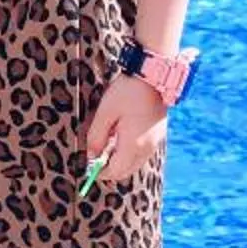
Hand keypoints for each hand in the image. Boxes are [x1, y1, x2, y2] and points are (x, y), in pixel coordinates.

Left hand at [80, 70, 169, 190]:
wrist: (153, 74)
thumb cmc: (127, 91)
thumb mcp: (106, 111)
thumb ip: (96, 136)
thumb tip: (90, 156)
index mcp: (133, 145)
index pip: (115, 171)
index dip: (99, 172)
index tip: (88, 167)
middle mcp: (146, 148)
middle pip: (126, 170)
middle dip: (110, 169)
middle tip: (95, 158)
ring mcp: (155, 142)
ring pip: (134, 163)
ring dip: (120, 161)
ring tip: (106, 145)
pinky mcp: (158, 135)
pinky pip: (142, 153)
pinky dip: (129, 153)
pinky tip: (120, 136)